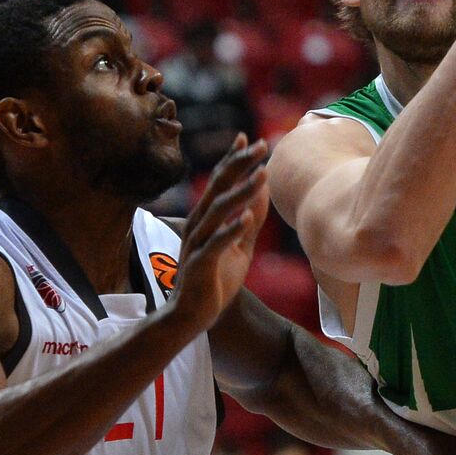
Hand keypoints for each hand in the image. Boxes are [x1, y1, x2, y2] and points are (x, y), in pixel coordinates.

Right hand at [171, 135, 269, 329]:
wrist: (192, 317)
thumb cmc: (215, 280)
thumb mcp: (240, 246)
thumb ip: (251, 219)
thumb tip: (263, 190)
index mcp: (206, 218)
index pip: (220, 182)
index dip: (233, 159)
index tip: (249, 137)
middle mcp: (198, 225)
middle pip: (218, 188)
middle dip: (239, 165)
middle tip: (261, 145)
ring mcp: (197, 244)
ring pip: (218, 211)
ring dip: (240, 192)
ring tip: (261, 175)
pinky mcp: (200, 265)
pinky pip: (216, 244)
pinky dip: (230, 230)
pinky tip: (246, 218)